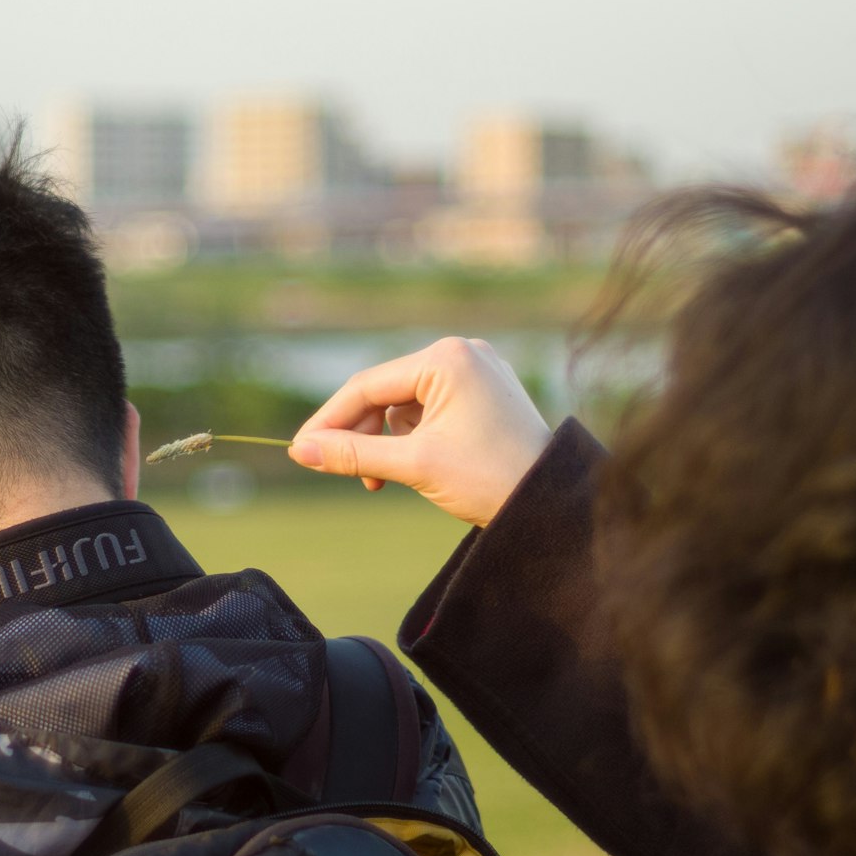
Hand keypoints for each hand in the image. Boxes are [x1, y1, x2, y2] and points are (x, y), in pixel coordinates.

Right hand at [288, 338, 552, 527]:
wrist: (553, 503)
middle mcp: (462, 352)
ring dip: (390, 441)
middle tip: (348, 475)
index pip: (368, 386)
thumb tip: (302, 452)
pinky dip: (416, 437)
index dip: (329, 421)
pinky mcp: (485, 392)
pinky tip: (420, 465)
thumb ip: (353, 454)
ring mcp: (477, 370)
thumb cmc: (490, 479)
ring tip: (390, 479)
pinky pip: (432, 408)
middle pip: (385, 391)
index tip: (302, 452)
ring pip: (406, 403)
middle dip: (363, 435)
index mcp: (446, 358)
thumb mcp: (414, 466)